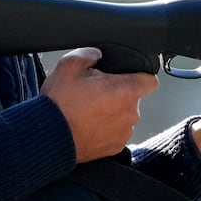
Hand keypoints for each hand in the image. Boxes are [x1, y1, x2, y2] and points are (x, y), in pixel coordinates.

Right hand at [42, 48, 158, 162]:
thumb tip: (98, 54)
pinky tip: (88, 125)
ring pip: (124, 115)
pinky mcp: (115, 147)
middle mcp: (130, 113)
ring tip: (88, 111)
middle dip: (117, 93)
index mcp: (125, 91)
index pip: (151, 81)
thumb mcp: (69, 65)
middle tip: (94, 93)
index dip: (140, 76)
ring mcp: (124, 132)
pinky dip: (106, 128)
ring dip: (112, 112)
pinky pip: (116, 132)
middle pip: (133, 97)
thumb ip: (90, 53)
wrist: (49, 137)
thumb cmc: (60, 103)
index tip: (127, 77)